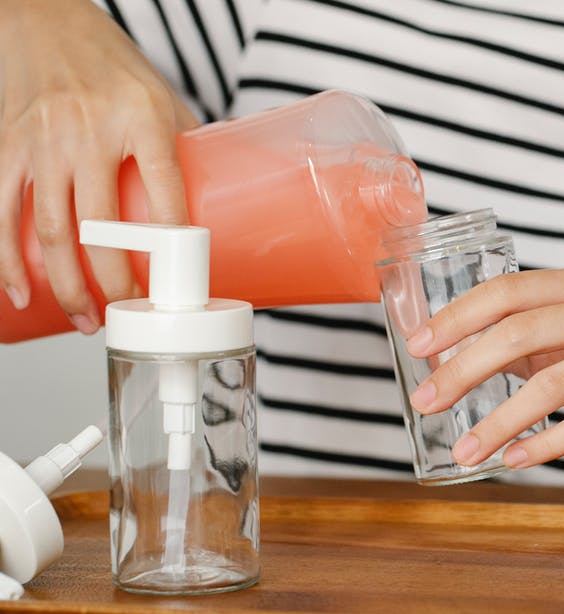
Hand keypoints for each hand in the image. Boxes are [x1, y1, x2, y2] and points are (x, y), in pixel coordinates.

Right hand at [0, 0, 198, 331]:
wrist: (45, 19)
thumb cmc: (113, 63)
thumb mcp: (162, 96)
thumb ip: (185, 149)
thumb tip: (226, 206)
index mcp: (142, 116)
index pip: (164, 185)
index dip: (172, 237)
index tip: (180, 279)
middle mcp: (89, 129)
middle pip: (101, 223)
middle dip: (114, 282)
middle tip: (128, 314)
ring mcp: (44, 139)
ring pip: (52, 229)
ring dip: (68, 284)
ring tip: (85, 319)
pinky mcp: (8, 145)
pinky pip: (3, 211)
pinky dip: (8, 259)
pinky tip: (22, 292)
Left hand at [405, 262, 563, 468]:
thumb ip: (538, 339)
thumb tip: (463, 356)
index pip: (510, 290)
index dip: (457, 317)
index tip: (418, 347)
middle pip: (520, 331)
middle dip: (463, 368)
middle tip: (427, 402)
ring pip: (550, 383)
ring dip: (498, 421)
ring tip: (465, 449)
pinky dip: (546, 444)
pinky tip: (516, 460)